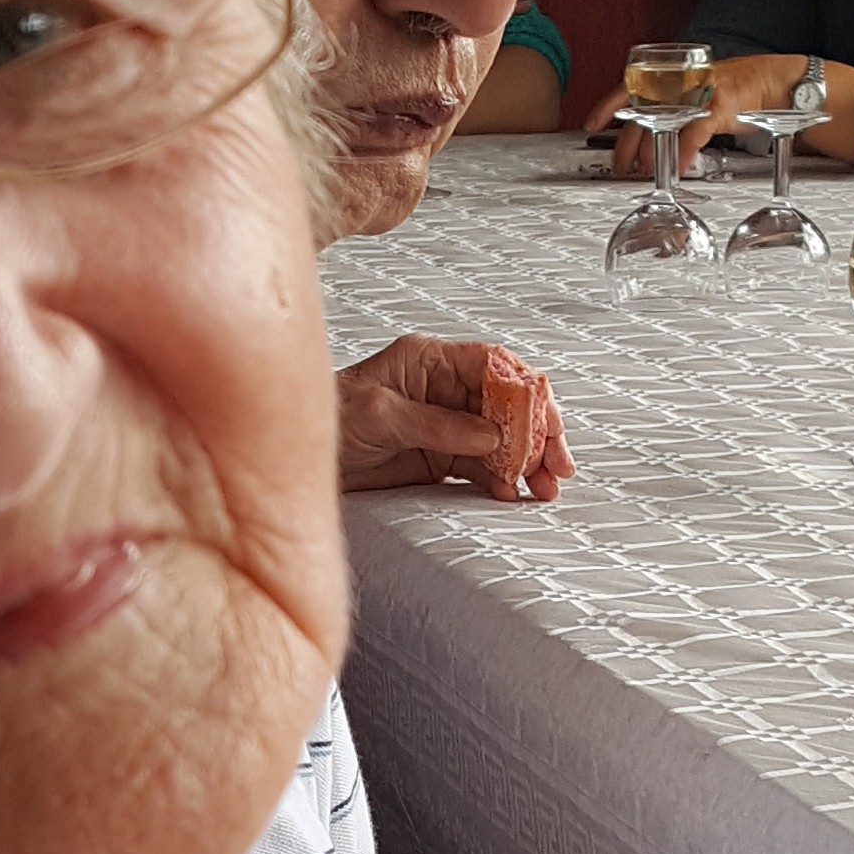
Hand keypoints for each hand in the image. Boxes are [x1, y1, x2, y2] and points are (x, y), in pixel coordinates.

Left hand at [332, 334, 574, 501]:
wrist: (296, 457)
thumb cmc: (329, 417)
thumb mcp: (379, 414)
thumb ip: (436, 423)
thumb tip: (489, 435)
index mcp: (429, 359)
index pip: (492, 364)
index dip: (524, 389)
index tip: (544, 418)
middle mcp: (443, 388)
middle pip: (507, 403)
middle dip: (537, 431)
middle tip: (557, 461)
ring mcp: (445, 423)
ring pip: (501, 438)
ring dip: (527, 461)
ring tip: (545, 487)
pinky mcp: (440, 457)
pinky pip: (482, 466)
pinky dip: (502, 480)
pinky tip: (514, 494)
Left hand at [600, 54, 853, 174]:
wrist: (773, 81)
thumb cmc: (734, 91)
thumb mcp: (696, 98)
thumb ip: (674, 112)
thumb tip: (653, 136)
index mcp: (672, 79)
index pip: (629, 87)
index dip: (607, 105)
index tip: (589, 124)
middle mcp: (680, 83)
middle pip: (641, 114)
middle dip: (625, 144)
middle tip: (618, 167)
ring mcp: (698, 94)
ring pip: (663, 124)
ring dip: (649, 152)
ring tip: (642, 172)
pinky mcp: (718, 107)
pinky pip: (694, 133)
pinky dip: (682, 153)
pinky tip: (676, 169)